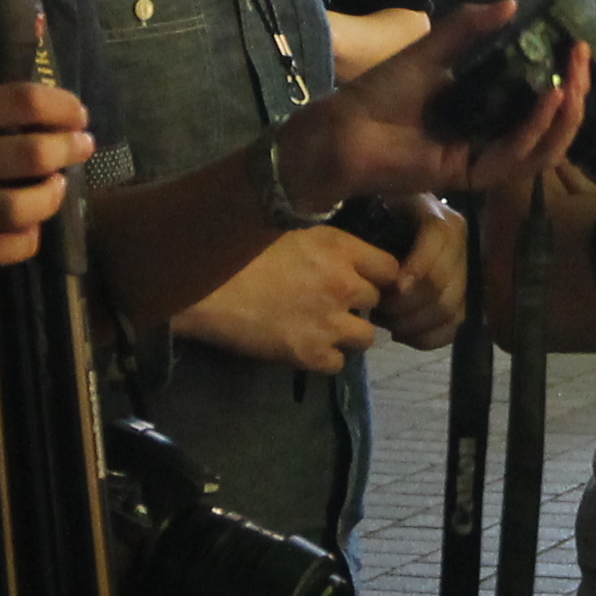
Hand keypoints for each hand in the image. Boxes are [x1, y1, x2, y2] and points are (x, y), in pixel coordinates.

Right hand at [0, 79, 97, 267]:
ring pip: (24, 206)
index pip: (23, 102)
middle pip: (34, 154)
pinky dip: (25, 241)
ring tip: (56, 190)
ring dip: (52, 198)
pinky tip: (28, 230)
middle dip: (69, 151)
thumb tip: (32, 119)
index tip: (77, 114)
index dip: (63, 108)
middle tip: (80, 149)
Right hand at [176, 224, 399, 373]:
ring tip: (324, 327)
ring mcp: (331, 323)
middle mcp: (345, 285)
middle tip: (335, 302)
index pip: (390, 268)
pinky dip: (325, 357)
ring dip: (349, 333)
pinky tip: (305, 345)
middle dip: (360, 303)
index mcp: (340, 248)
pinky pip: (337, 363)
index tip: (364, 279)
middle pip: (377, 301)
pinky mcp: (311, 355)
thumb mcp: (289, 231)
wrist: (206, 290)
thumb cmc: (239, 252)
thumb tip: (343, 253)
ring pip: (366, 337)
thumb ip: (325, 245)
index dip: (378, 275)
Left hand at [284, 1, 587, 209]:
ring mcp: (482, 160)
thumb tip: (512, 4)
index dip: (564, 75)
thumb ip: (469, 28)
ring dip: (564, 116)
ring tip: (575, 81)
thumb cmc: (381, 92)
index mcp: (486, 111)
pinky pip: (514, 157)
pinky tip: (548, 99)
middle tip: (582, 59)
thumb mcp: (432, 50)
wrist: (343, 127)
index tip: (576, 45)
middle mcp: (490, 137)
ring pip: (542, 149)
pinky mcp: (470, 176)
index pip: (540, 100)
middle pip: (550, 126)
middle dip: (574, 93)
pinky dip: (535, 129)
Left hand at [376, 204, 469, 345]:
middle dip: (406, 304)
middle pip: (441, 284)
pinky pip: (453, 327)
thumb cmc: (377, 217)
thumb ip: (376, 214)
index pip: (438, 242)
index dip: (417, 267)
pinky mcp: (465, 300)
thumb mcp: (376, 206)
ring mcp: (467, 276)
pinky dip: (426, 337)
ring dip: (412, 323)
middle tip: (378, 310)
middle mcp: (463, 246)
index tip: (392, 286)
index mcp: (442, 219)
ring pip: (449, 310)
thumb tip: (378, 253)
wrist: (391, 227)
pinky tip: (401, 334)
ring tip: (385, 320)